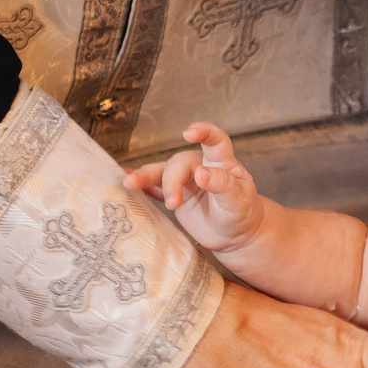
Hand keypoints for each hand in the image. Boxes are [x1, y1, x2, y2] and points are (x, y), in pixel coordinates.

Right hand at [125, 123, 261, 249]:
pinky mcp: (173, 195)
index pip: (213, 140)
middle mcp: (199, 165)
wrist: (235, 235)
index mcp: (220, 162)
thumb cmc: (241, 212)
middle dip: (172, 181)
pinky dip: (140, 186)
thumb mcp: (238, 199)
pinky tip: (125, 183)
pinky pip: (154, 188)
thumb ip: (222, 185)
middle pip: (178, 163)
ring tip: (129, 183)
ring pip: (161, 172)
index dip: (203, 132)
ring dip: (144, 177)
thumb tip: (201, 173)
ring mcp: (184, 180)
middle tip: (174, 204)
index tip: (189, 134)